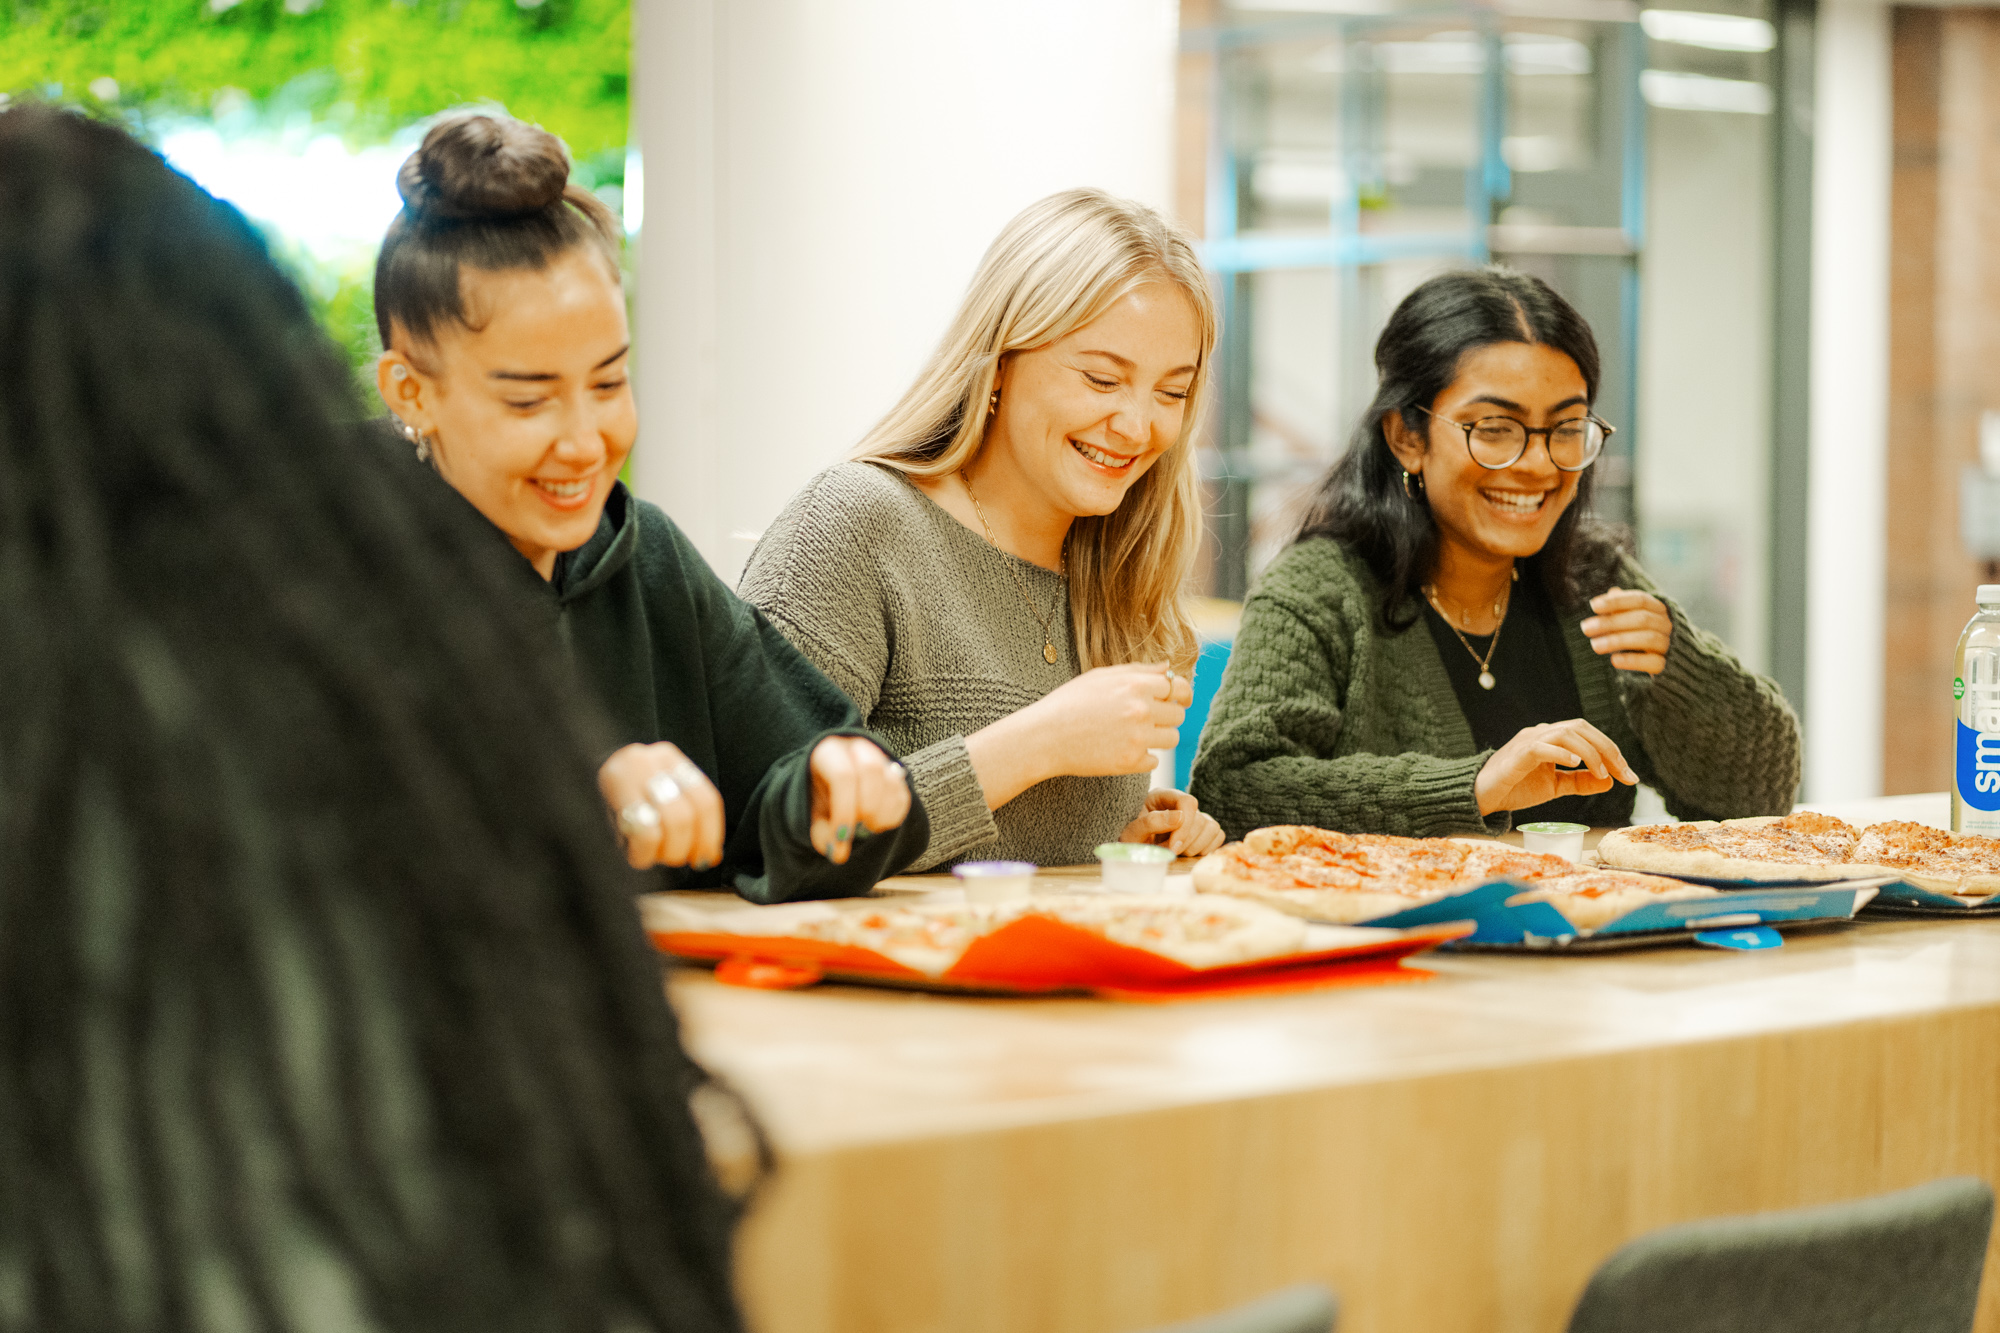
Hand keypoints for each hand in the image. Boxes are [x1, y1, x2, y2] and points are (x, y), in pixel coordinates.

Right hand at [600, 742, 724, 870]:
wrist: (563, 774)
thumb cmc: (616, 799)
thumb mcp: (653, 797)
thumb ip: (684, 817)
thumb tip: (710, 854)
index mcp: (668, 758)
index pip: (706, 799)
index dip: (711, 834)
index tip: (707, 856)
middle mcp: (648, 760)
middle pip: (688, 813)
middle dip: (687, 846)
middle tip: (679, 859)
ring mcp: (626, 773)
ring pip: (672, 821)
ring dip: (669, 851)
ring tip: (658, 856)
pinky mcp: (606, 796)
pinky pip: (644, 832)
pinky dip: (646, 854)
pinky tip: (638, 855)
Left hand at [809, 736, 911, 864]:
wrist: (829, 787)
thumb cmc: (818, 798)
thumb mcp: (809, 813)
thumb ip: (820, 831)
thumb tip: (837, 852)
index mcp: (829, 752)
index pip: (842, 775)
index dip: (844, 810)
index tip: (841, 838)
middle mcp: (857, 749)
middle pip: (871, 771)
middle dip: (867, 807)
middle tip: (858, 829)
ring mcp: (880, 759)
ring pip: (892, 782)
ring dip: (882, 814)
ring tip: (866, 829)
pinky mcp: (895, 775)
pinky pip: (903, 796)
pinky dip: (892, 818)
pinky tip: (876, 825)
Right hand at [1024, 663, 1190, 777]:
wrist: (1045, 736)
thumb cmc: (1069, 703)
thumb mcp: (1101, 676)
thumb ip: (1138, 670)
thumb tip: (1168, 667)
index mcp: (1136, 685)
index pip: (1178, 687)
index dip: (1177, 693)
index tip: (1176, 699)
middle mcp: (1141, 711)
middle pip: (1178, 715)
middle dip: (1166, 716)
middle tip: (1144, 719)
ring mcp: (1138, 738)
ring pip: (1171, 739)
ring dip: (1158, 737)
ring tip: (1133, 734)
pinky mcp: (1131, 762)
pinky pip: (1154, 761)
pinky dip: (1142, 758)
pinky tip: (1121, 750)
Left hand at [1119, 788, 1225, 856]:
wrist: (1130, 850)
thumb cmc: (1127, 839)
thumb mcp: (1131, 833)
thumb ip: (1151, 823)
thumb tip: (1180, 817)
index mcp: (1162, 796)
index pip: (1187, 802)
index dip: (1185, 826)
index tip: (1173, 847)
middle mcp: (1181, 804)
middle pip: (1200, 819)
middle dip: (1185, 842)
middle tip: (1167, 852)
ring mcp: (1194, 816)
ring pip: (1212, 828)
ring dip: (1195, 847)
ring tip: (1175, 852)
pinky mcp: (1202, 830)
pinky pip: (1217, 836)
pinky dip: (1206, 848)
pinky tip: (1187, 852)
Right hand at [1473, 718, 1639, 815]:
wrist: (1482, 797)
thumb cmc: (1515, 789)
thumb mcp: (1555, 786)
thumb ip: (1580, 782)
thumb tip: (1610, 781)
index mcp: (1552, 739)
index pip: (1588, 735)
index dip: (1612, 752)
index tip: (1629, 776)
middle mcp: (1542, 734)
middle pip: (1582, 728)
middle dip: (1608, 749)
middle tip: (1624, 773)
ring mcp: (1529, 740)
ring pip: (1566, 733)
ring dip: (1590, 752)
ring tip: (1602, 773)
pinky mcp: (1517, 754)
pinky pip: (1542, 746)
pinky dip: (1561, 752)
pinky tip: (1576, 764)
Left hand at [1582, 587, 1671, 674]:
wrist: (1655, 660)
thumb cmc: (1635, 631)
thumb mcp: (1626, 616)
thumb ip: (1619, 606)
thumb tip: (1612, 592)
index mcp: (1657, 608)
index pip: (1640, 600)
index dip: (1617, 602)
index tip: (1593, 606)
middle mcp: (1665, 624)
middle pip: (1642, 619)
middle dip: (1612, 622)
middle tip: (1586, 628)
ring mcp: (1666, 644)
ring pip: (1648, 639)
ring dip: (1618, 641)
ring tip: (1595, 645)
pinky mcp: (1665, 665)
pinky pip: (1653, 662)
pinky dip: (1633, 661)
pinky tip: (1614, 660)